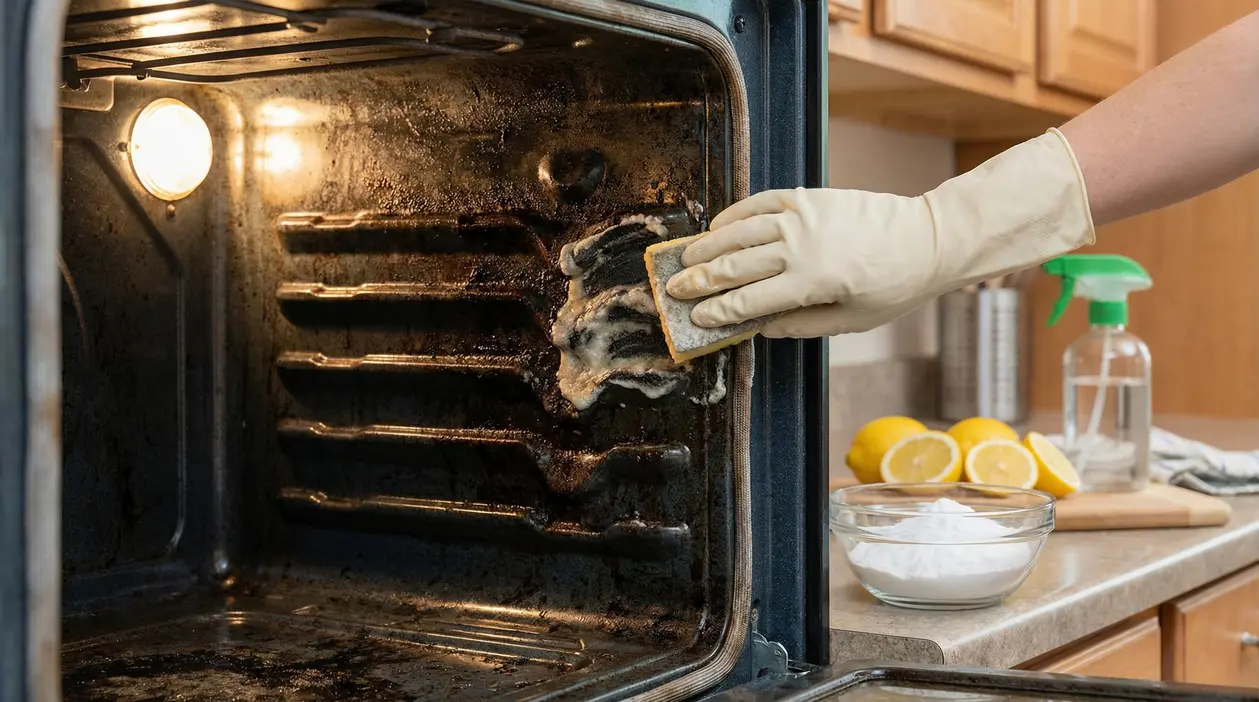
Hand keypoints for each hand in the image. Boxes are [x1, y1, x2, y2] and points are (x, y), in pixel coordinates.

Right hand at [665, 187, 940, 336]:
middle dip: (699, 280)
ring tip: (685, 258)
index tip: (694, 319)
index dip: (716, 312)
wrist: (926, 239)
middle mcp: (799, 248)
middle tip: (673, 289)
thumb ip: (799, 325)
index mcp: (810, 284)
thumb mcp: (850, 321)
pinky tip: (717, 227)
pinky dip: (734, 216)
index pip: (747, 302)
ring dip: (707, 247)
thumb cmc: (893, 287)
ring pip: (739, 233)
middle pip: (734, 266)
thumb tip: (757, 327)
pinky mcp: (807, 197)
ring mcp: (801, 218)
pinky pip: (759, 204)